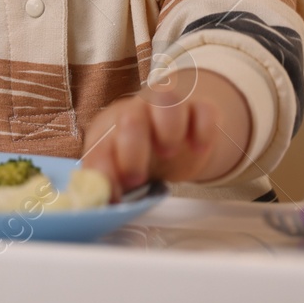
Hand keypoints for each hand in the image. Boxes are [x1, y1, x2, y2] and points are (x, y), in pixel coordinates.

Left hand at [80, 68, 250, 198]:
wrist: (172, 139)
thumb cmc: (140, 157)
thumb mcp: (122, 173)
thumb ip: (111, 184)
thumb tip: (103, 202)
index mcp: (109, 128)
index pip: (99, 145)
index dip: (104, 171)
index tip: (114, 195)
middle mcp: (136, 112)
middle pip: (130, 118)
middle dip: (133, 149)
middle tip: (138, 178)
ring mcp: (168, 108)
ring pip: (166, 100)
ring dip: (167, 127)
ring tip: (168, 151)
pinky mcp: (198, 111)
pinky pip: (204, 110)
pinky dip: (202, 130)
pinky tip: (198, 148)